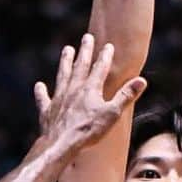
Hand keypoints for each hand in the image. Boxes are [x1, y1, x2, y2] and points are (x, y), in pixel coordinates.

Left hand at [35, 33, 146, 155]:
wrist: (61, 144)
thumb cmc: (88, 131)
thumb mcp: (112, 114)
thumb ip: (125, 96)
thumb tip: (141, 81)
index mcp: (90, 89)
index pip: (100, 68)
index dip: (105, 56)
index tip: (108, 45)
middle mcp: (73, 89)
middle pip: (80, 66)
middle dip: (85, 51)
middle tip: (86, 37)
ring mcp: (59, 98)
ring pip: (62, 75)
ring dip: (65, 62)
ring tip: (66, 49)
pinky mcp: (47, 111)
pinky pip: (44, 98)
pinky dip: (41, 92)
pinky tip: (39, 85)